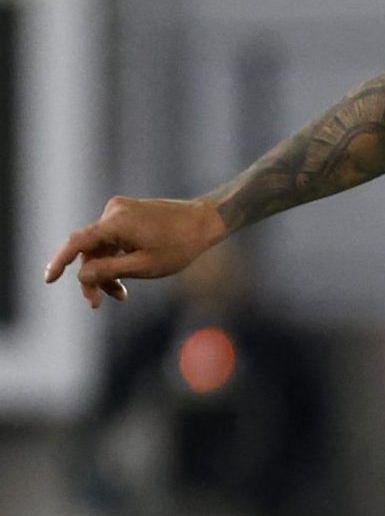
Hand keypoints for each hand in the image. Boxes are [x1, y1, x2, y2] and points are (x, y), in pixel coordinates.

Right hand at [46, 196, 226, 308]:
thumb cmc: (179, 246)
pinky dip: (116, 258)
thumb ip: (110, 271)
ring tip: (121, 296)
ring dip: (107, 271)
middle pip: (91, 249)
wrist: (205, 221)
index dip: (60, 262)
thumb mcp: (144, 266)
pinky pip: (112, 239)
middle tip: (98, 304)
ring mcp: (120, 211)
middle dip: (94, 277)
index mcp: (115, 222)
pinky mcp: (128, 214)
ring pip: (102, 246)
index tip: (49, 280)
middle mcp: (113, 212)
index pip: (77, 242)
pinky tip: (125, 278)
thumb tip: (81, 276)